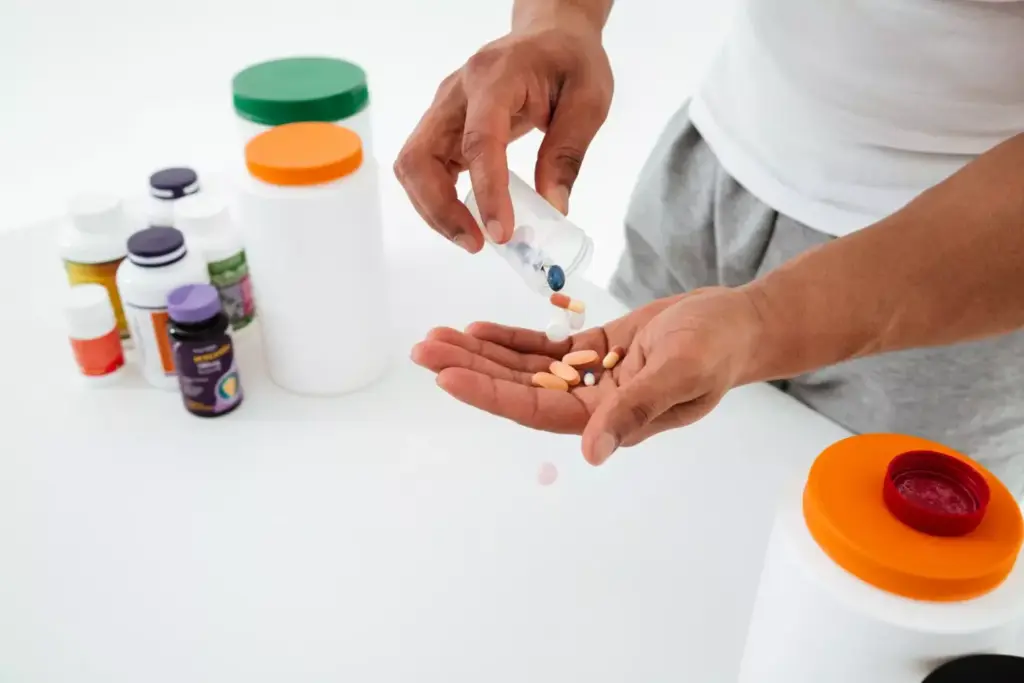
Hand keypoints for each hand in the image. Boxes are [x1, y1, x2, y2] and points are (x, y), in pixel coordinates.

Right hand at [393, 16, 612, 252]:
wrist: (549, 35)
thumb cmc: (570, 61)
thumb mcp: (588, 100)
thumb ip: (568, 153)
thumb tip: (552, 207)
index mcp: (495, 77)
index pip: (479, 139)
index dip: (486, 190)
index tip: (500, 232)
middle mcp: (456, 92)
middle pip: (421, 156)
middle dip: (440, 208)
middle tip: (477, 243)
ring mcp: (443, 109)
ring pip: (414, 166)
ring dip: (434, 209)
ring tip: (472, 238)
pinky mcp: (443, 126)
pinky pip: (424, 168)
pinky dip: (437, 199)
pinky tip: (466, 218)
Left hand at [411, 287, 764, 464]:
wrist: (739, 323)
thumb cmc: (719, 346)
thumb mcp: (682, 372)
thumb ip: (637, 409)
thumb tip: (594, 452)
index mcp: (611, 418)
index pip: (536, 410)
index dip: (490, 393)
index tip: (446, 375)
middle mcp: (593, 404)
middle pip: (518, 389)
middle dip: (470, 368)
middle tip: (422, 348)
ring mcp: (592, 378)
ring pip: (524, 369)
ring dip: (482, 353)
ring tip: (437, 335)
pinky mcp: (597, 353)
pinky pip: (545, 350)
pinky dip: (512, 340)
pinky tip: (479, 328)